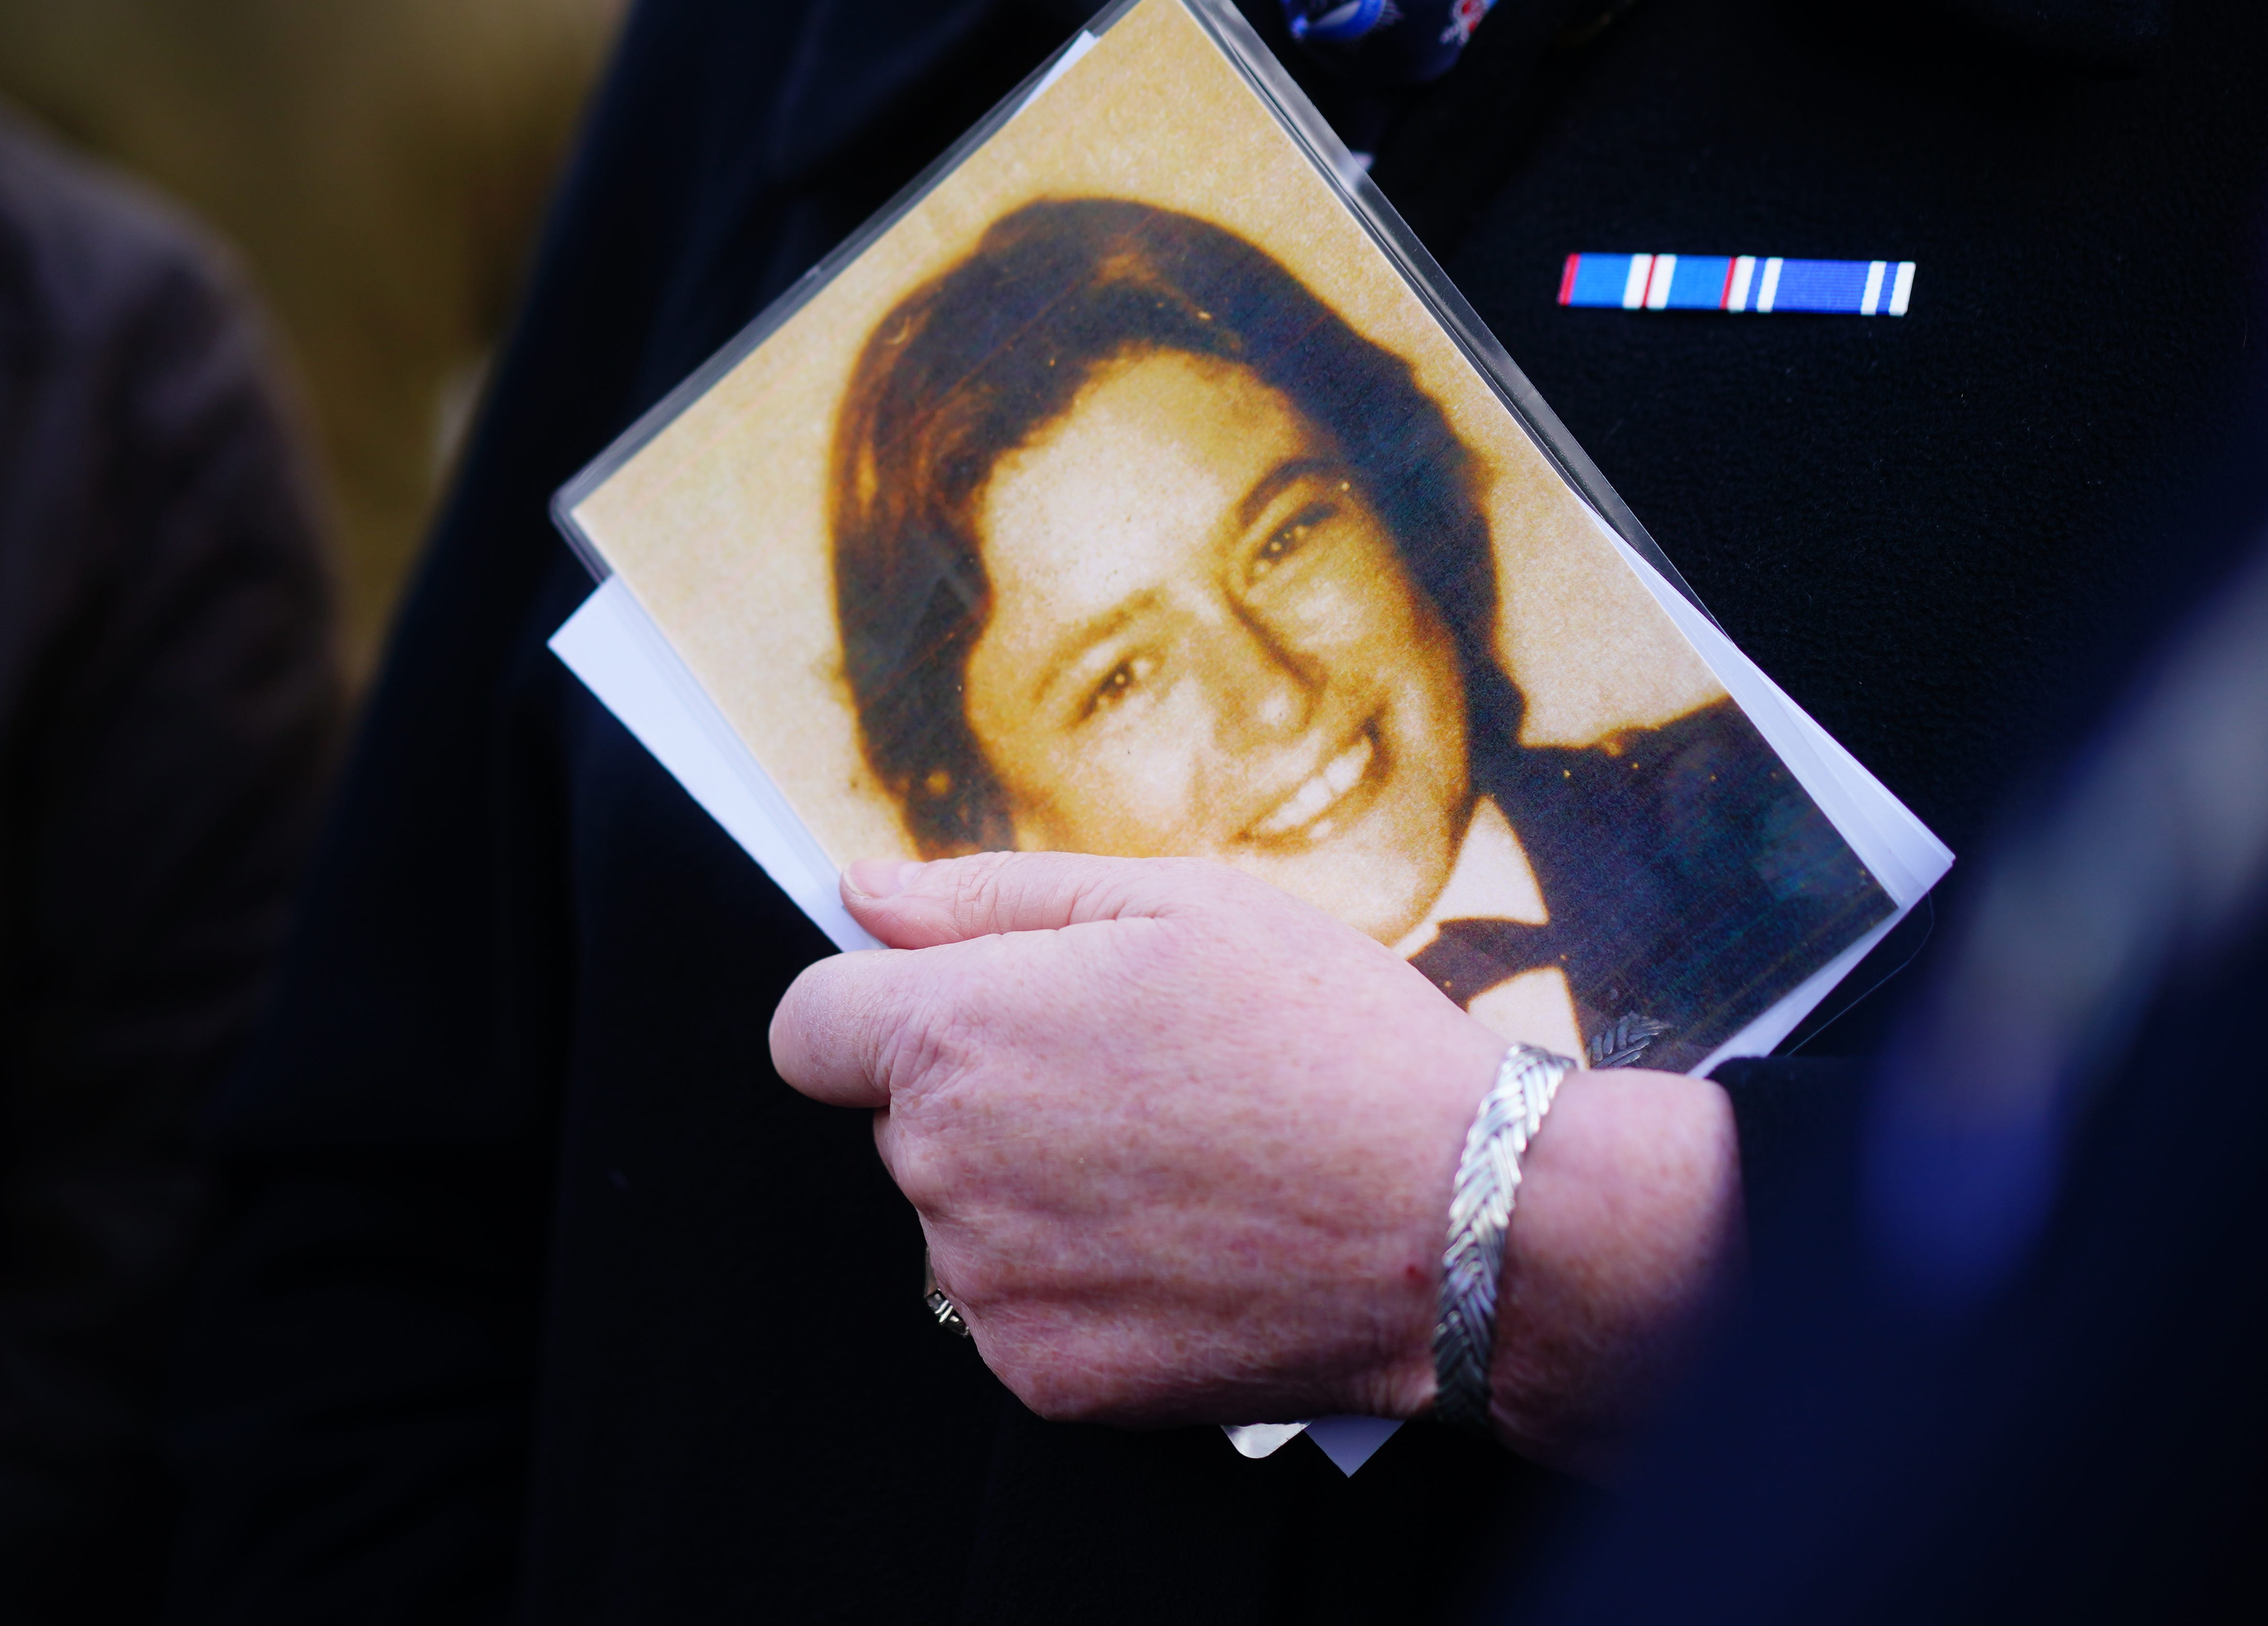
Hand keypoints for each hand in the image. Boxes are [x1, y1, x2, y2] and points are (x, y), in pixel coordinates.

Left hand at [769, 851, 1740, 1472]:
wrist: (1459, 1223)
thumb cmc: (1329, 1041)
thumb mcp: (1172, 904)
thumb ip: (986, 896)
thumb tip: (860, 894)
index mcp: (960, 1035)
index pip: (808, 1026)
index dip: (873, 1007)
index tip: (959, 1009)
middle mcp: (947, 1166)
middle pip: (900, 1119)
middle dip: (985, 1090)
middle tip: (1135, 1078)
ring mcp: (992, 1284)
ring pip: (962, 1214)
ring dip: (1032, 1186)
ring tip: (1178, 1160)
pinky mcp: (1044, 1373)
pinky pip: (1018, 1307)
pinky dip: (1080, 1278)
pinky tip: (1184, 1240)